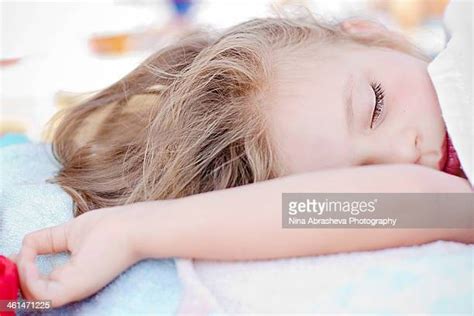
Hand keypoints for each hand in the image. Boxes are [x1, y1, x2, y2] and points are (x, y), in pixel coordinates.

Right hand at [13, 206, 139, 306]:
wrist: (134, 227)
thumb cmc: (110, 227)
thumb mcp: (69, 232)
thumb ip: (45, 241)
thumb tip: (21, 246)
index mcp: (71, 276)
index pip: (38, 284)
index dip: (21, 270)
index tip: (16, 255)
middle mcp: (71, 286)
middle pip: (31, 293)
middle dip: (16, 275)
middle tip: (13, 258)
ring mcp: (73, 288)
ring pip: (31, 296)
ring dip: (19, 274)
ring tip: (24, 256)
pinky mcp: (75, 287)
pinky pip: (39, 294)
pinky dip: (27, 276)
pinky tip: (30, 259)